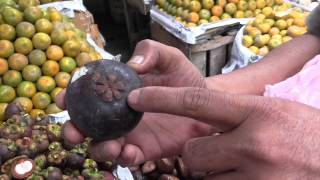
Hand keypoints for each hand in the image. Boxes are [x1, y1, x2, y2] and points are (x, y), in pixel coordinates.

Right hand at [58, 40, 213, 165]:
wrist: (205, 103)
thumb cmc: (184, 78)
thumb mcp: (169, 58)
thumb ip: (150, 52)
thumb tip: (131, 65)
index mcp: (119, 90)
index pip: (88, 93)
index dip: (72, 96)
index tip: (63, 99)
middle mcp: (118, 113)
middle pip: (87, 124)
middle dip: (73, 130)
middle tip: (74, 132)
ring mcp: (130, 132)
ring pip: (101, 145)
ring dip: (98, 148)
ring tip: (110, 145)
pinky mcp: (144, 149)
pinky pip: (126, 157)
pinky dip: (123, 157)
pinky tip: (129, 151)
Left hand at [128, 86, 319, 178]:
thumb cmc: (308, 135)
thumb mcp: (276, 111)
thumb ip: (239, 114)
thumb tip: (205, 118)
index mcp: (256, 113)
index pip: (197, 102)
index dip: (162, 100)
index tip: (136, 99)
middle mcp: (252, 145)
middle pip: (192, 153)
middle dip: (199, 155)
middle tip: (221, 151)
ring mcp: (255, 176)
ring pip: (205, 178)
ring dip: (215, 174)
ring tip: (244, 166)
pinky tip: (249, 177)